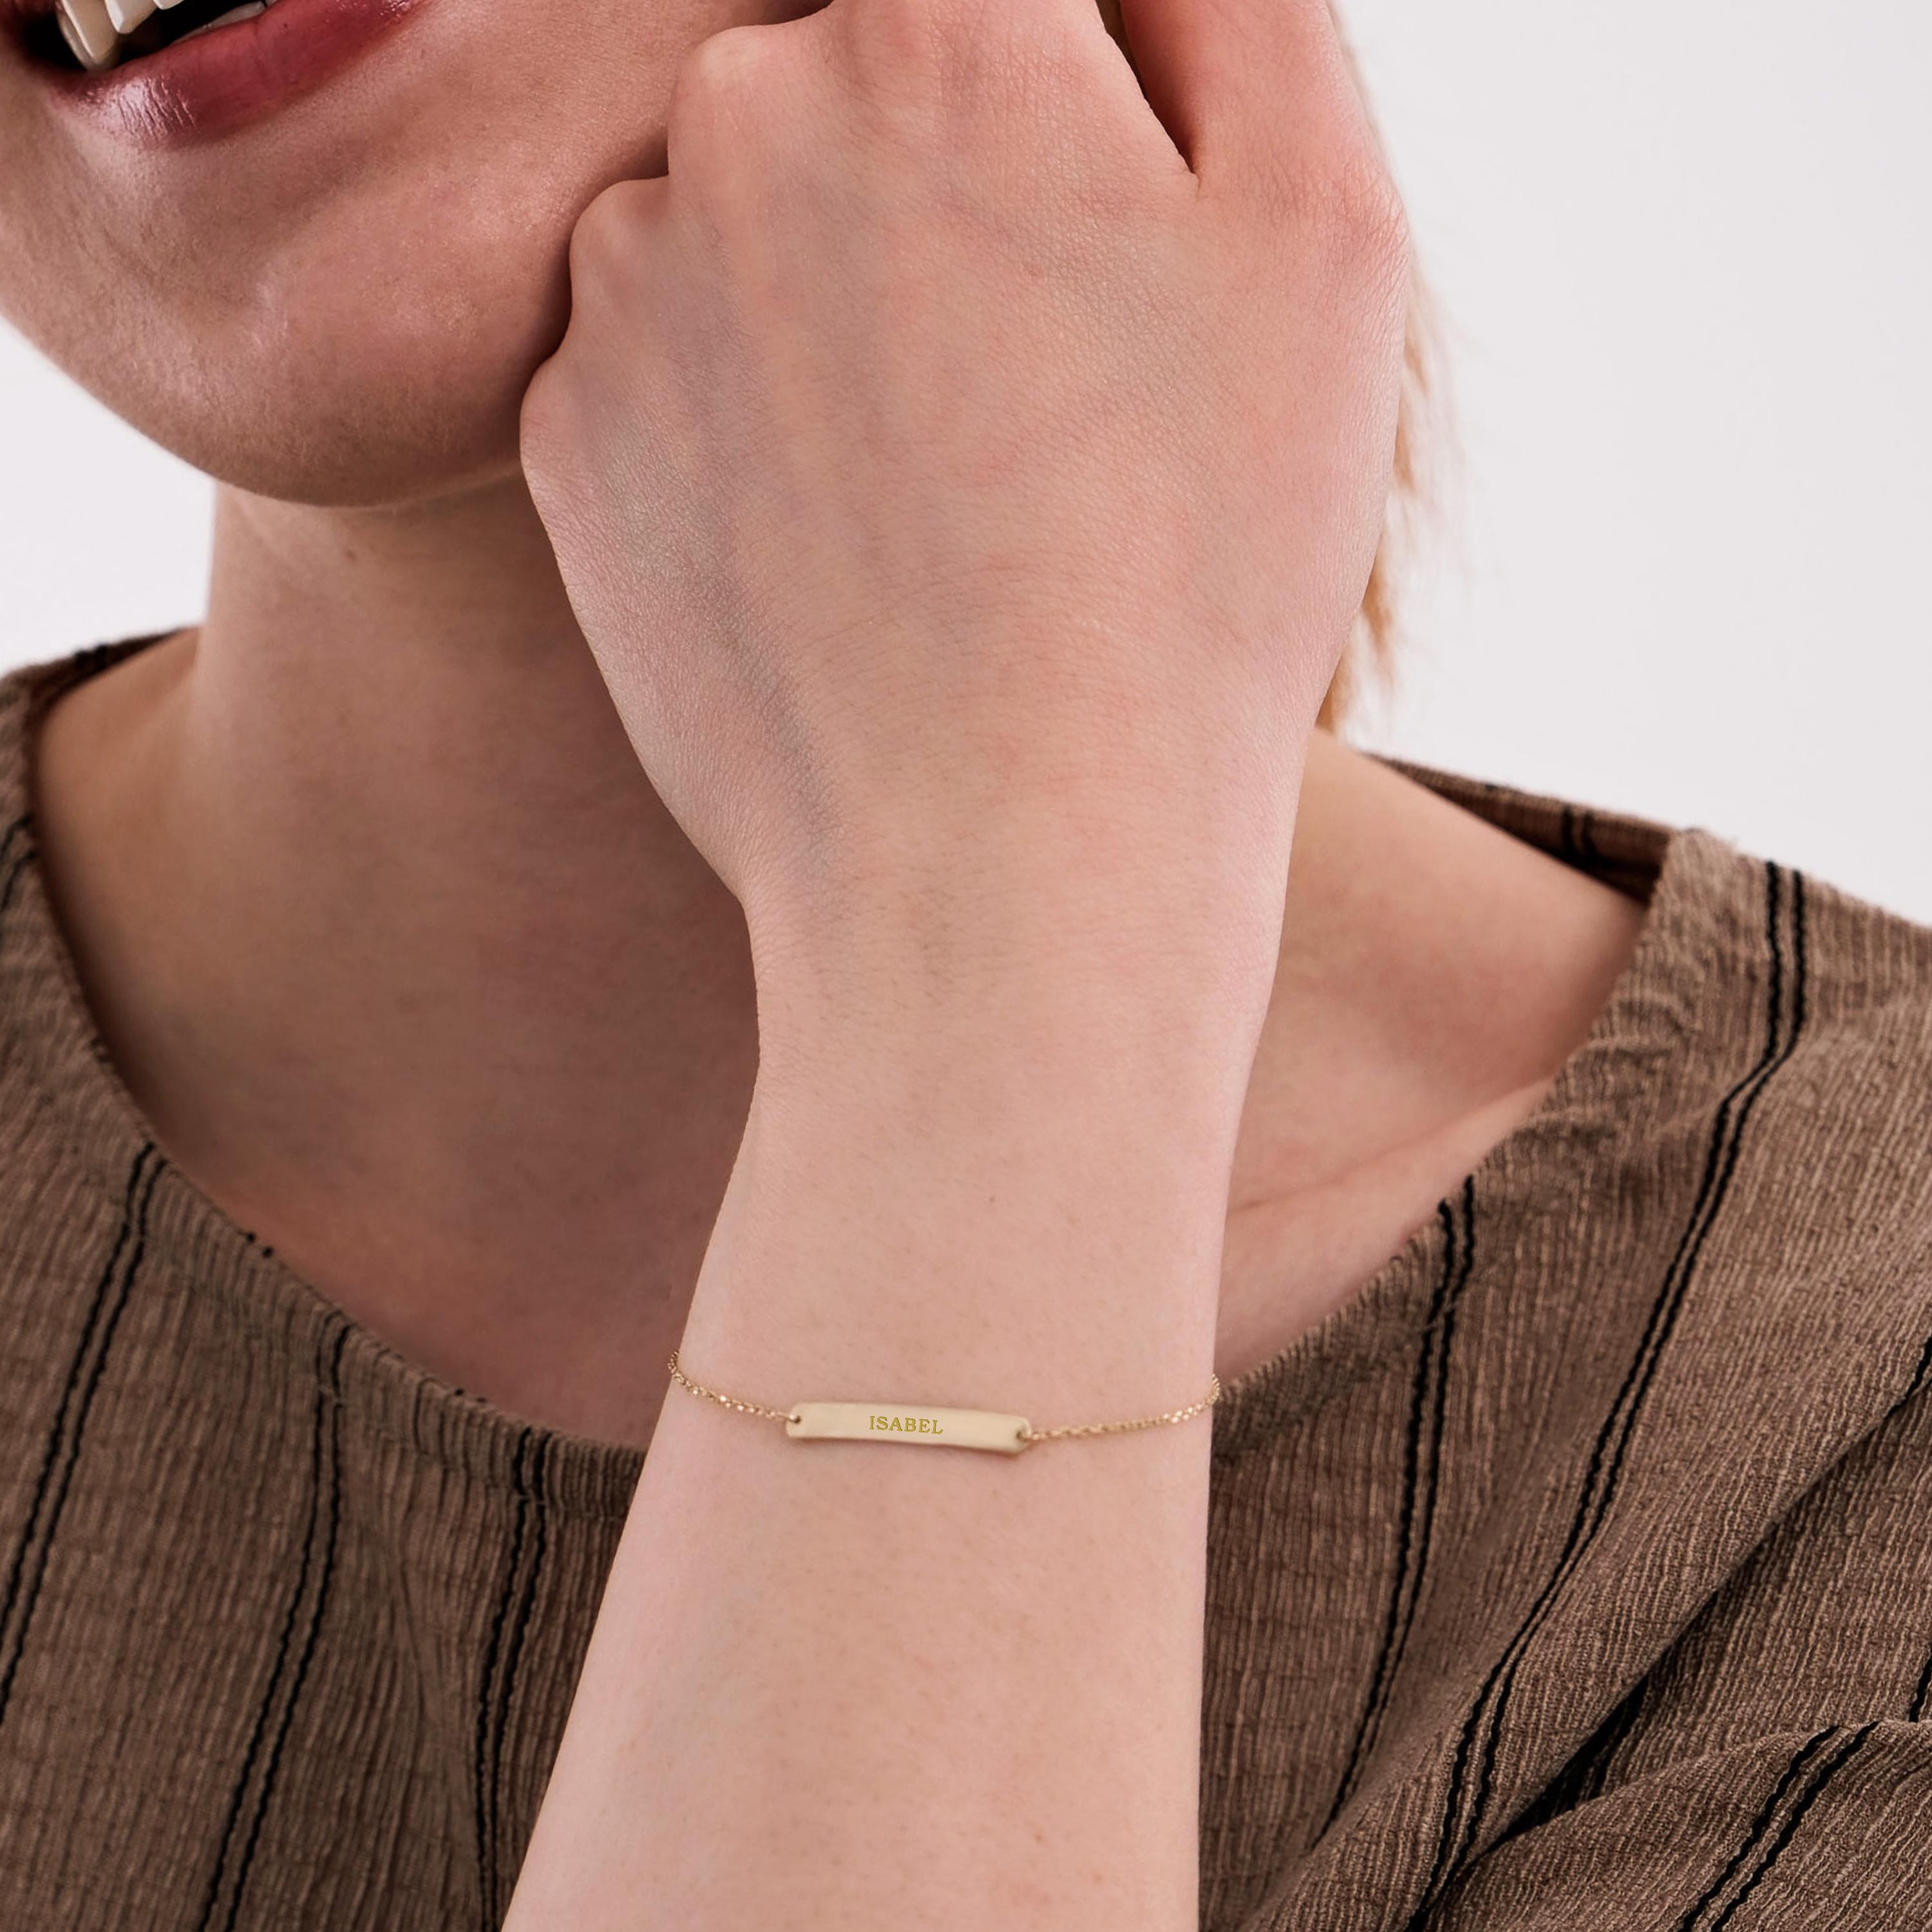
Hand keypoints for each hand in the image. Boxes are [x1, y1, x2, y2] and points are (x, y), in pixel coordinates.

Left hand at [519, 0, 1408, 1046]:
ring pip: (753, 224)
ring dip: (844, 304)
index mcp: (936, 23)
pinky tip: (848, 552)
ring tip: (953, 491)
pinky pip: (670, 367)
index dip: (1066, 93)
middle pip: (862, 81)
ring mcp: (622, 288)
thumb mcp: (1321, 225)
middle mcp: (734, 114)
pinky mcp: (565, 441)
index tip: (1089, 236)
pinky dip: (754, 424)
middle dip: (959, 190)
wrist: (1003, 864)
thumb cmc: (1195, 565)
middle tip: (1049, 389)